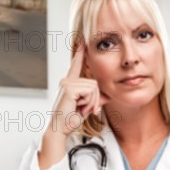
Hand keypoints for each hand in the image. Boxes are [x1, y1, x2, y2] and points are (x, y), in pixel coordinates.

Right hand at [38, 43, 109, 169]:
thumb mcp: (87, 107)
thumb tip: (108, 96)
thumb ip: (96, 100)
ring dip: (92, 102)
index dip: (80, 53)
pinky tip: (79, 107)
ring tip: (81, 108)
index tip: (82, 40)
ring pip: (94, 88)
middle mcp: (67, 81)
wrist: (61, 129)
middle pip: (95, 83)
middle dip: (95, 99)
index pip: (76, 65)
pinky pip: (91, 92)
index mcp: (70, 83)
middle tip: (86, 108)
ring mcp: (67, 84)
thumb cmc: (70, 119)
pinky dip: (89, 102)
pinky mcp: (69, 89)